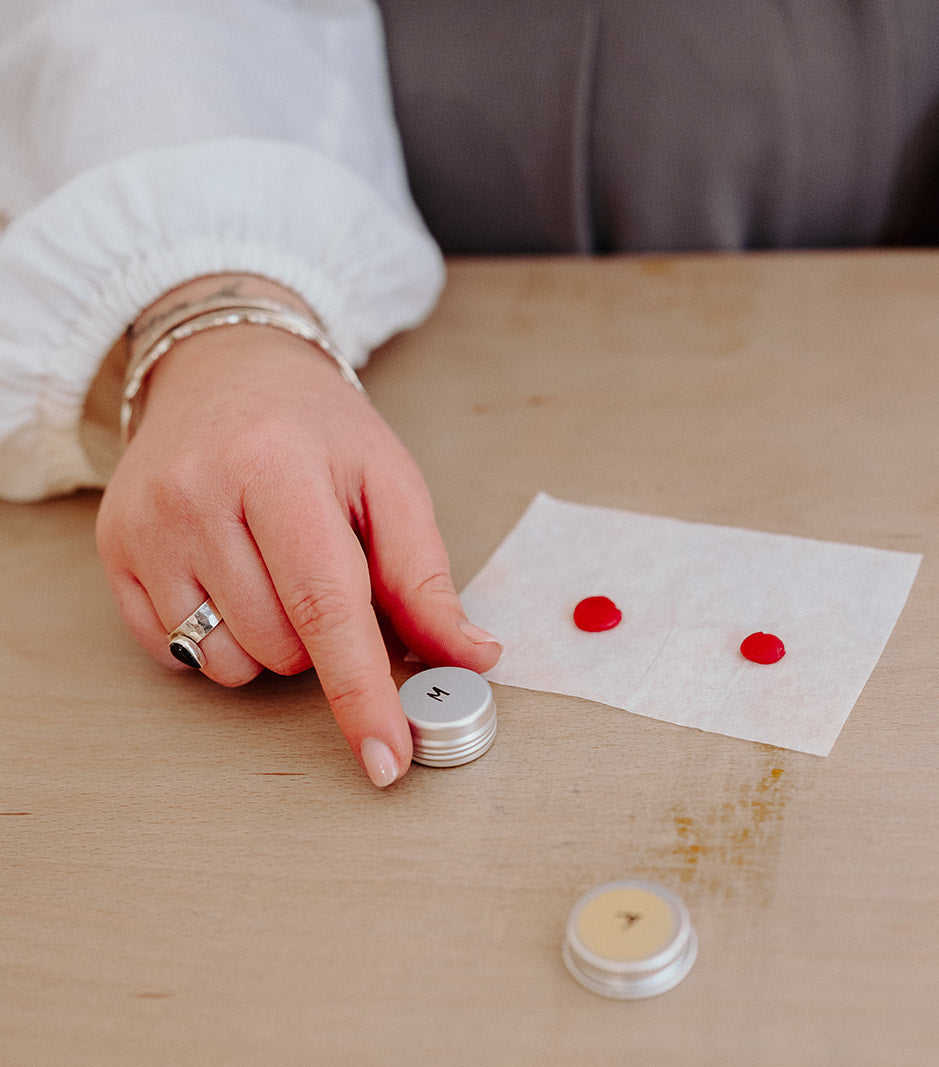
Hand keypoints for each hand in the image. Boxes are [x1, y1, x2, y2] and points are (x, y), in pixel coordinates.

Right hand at [96, 278, 499, 787]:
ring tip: (275, 566)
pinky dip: (221, 642)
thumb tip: (471, 659)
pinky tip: (231, 579)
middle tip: (323, 565)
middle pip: (283, 644)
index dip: (361, 691)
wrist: (224, 369)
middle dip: (325, 636)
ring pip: (230, 663)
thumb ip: (425, 577)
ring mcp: (145, 529)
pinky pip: (176, 655)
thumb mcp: (388, 482)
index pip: (326, 604)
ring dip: (273, 642)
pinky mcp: (115, 553)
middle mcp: (197, 497)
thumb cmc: (316, 428)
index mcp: (277, 468)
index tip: (386, 758)